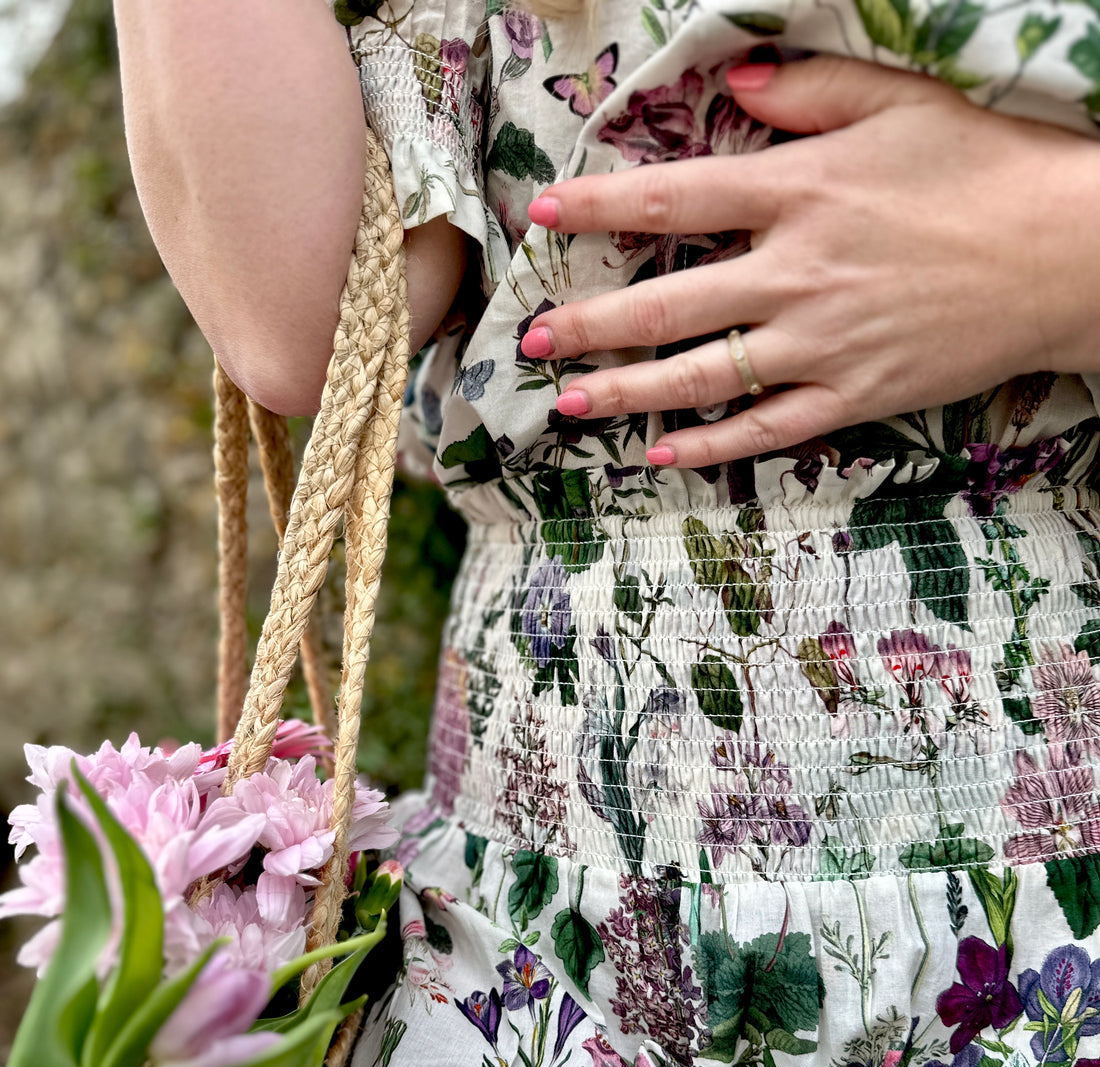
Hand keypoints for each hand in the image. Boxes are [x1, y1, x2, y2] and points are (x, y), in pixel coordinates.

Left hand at [522, 57, 1099, 467]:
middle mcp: (796, 272)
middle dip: (588, 324)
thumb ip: (809, 90)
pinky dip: (708, 446)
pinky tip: (657, 455)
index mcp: (799, 192)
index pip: (674, 199)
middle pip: (666, 303)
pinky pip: (764, 430)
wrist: (1062, 255)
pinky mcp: (852, 397)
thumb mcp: (899, 102)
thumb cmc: (981, 170)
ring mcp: (821, 344)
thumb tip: (734, 81)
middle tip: (530, 342)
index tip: (544, 215)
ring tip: (568, 405)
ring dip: (625, 393)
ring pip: (700, 376)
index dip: (600, 206)